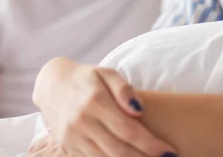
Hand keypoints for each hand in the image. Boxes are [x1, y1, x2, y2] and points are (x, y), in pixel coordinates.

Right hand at [34, 58, 176, 156]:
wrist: (52, 85)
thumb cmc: (87, 78)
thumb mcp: (107, 73)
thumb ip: (124, 89)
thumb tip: (139, 110)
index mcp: (95, 102)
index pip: (129, 130)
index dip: (151, 144)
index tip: (169, 151)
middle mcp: (82, 122)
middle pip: (119, 151)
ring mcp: (72, 137)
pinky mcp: (67, 147)